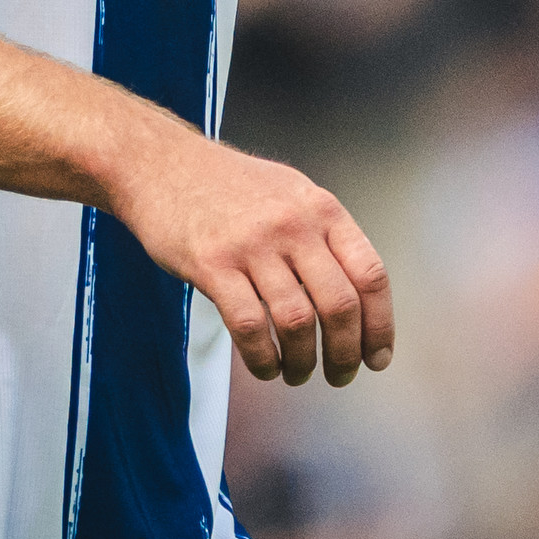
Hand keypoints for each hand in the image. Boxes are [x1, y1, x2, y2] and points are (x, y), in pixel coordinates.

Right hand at [109, 127, 392, 386]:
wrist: (159, 162)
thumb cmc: (225, 184)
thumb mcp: (290, 192)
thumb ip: (323, 236)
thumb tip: (355, 298)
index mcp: (321, 209)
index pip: (370, 276)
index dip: (379, 326)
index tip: (376, 357)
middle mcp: (293, 224)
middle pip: (338, 306)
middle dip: (345, 354)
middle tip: (339, 376)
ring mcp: (252, 244)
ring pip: (296, 322)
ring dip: (303, 362)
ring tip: (297, 374)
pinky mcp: (212, 263)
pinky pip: (249, 326)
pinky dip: (263, 358)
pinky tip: (265, 366)